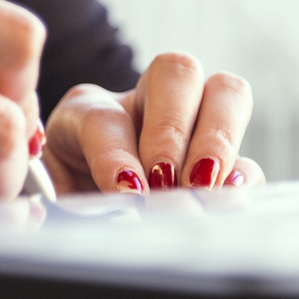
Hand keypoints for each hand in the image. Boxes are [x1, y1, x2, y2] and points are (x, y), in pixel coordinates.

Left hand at [42, 52, 264, 194]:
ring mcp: (191, 129)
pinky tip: (227, 201)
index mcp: (88, 112)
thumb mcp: (51, 207)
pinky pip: (247, 155)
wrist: (83, 227)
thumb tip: (115, 208)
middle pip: (175, 71)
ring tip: (204, 190)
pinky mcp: (222, 168)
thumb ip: (74, 205)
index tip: (126, 191)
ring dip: (219, 140)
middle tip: (168, 181)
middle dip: (174, 129)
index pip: (105, 117)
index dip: (117, 153)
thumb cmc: (63, 213)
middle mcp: (144, 107)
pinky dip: (243, 176)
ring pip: (225, 93)